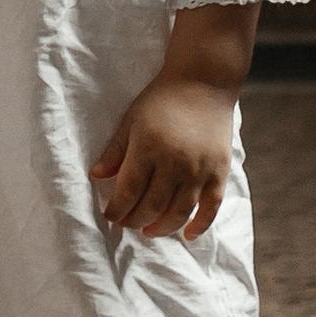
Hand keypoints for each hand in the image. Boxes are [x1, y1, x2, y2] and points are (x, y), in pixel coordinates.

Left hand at [89, 76, 236, 242]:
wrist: (204, 81)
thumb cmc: (162, 99)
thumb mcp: (131, 119)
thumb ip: (115, 150)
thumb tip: (96, 176)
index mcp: (149, 147)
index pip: (128, 190)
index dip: (117, 209)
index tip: (109, 216)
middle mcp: (175, 162)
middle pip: (151, 205)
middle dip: (134, 219)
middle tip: (127, 223)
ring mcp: (199, 169)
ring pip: (179, 212)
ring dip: (161, 227)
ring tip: (149, 230)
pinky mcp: (219, 172)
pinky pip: (210, 207)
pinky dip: (200, 225)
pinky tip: (188, 235)